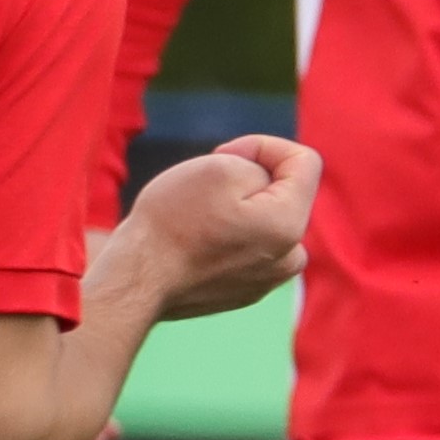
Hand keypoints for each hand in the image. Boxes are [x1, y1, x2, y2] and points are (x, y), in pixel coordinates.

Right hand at [115, 131, 317, 317]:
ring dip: (240, 209)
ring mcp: (267, 280)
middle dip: (251, 180)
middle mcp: (289, 258)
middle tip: (204, 189)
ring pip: (266, 222)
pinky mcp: (244, 293)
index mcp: (289, 224)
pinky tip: (194, 242)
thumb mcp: (220, 166)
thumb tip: (265, 184)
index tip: (223, 156)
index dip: (263, 146)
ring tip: (199, 217)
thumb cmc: (172, 220)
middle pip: (284, 194)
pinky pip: (248, 250)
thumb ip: (260, 165)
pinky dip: (229, 237)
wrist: (135, 280)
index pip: (304, 161)